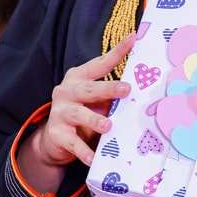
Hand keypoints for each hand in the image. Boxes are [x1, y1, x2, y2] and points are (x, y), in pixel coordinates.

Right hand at [17, 33, 134, 192]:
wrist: (54, 139)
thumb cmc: (83, 112)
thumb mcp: (96, 100)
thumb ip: (112, 94)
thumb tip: (142, 89)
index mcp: (79, 77)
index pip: (101, 63)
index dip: (118, 51)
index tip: (134, 39)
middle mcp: (67, 91)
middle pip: (89, 89)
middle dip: (108, 89)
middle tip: (126, 89)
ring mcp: (60, 112)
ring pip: (79, 115)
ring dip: (94, 120)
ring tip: (108, 126)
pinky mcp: (57, 134)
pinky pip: (73, 143)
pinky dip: (84, 151)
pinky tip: (93, 158)